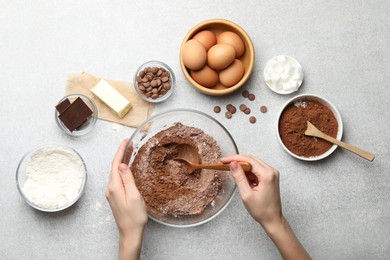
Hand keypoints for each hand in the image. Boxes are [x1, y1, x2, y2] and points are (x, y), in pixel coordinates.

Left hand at [106, 138, 147, 259]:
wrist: (130, 233)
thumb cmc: (135, 217)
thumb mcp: (134, 196)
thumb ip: (128, 179)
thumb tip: (122, 165)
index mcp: (115, 187)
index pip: (115, 164)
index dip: (120, 151)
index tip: (125, 141)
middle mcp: (110, 188)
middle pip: (114, 167)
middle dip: (121, 154)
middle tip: (129, 143)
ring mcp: (111, 193)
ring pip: (115, 172)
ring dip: (121, 161)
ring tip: (129, 152)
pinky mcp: (114, 196)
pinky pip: (117, 178)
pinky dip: (122, 170)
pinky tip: (127, 167)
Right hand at [221, 155, 310, 259]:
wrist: (272, 219)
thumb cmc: (262, 211)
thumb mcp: (247, 194)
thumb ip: (239, 177)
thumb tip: (233, 164)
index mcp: (267, 174)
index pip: (248, 160)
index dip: (234, 158)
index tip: (224, 160)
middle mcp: (271, 171)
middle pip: (251, 159)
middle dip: (237, 161)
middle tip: (225, 164)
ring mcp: (272, 174)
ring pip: (254, 164)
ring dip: (243, 167)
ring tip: (233, 173)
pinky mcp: (270, 177)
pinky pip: (257, 170)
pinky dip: (248, 172)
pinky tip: (243, 179)